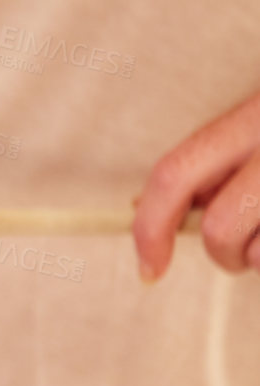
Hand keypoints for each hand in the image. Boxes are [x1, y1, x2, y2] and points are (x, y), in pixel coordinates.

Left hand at [134, 91, 259, 278]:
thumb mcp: (255, 129)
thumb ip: (208, 165)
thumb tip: (138, 206)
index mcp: (253, 115)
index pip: (174, 174)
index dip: (150, 227)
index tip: (148, 270)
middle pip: (218, 229)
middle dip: (222, 253)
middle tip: (238, 251)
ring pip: (259, 255)